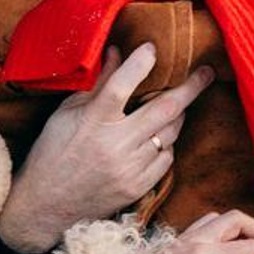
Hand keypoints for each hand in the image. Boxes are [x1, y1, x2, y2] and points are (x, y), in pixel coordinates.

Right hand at [0, 44, 217, 250]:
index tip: (152, 48)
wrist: (46, 205)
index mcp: (92, 121)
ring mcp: (129, 168)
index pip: (121, 84)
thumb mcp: (66, 114)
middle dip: (191, 88)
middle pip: (164, 108)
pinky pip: (166, 159)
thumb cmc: (52, 153)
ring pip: (170, 133)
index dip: (140, 63)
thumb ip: (96, 85)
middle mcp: (114, 144)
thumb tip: (116, 53)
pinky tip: (157, 139)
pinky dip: (166, 145)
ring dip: (177, 117)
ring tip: (176, 106)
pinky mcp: (137, 187)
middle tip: (206, 73)